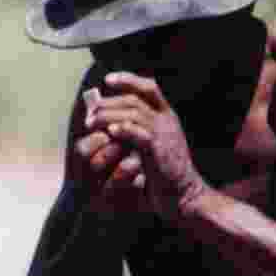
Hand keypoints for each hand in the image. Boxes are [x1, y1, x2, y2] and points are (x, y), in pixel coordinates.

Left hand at [84, 72, 207, 222]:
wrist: (185, 196)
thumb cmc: (167, 175)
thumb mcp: (157, 147)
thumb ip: (142, 132)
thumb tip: (115, 123)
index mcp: (167, 117)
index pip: (149, 88)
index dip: (128, 80)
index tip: (108, 81)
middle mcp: (167, 121)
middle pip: (135, 99)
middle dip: (109, 102)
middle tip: (91, 112)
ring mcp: (164, 134)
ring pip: (134, 113)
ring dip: (109, 116)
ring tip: (92, 123)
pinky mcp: (158, 150)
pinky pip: (139, 133)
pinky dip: (123, 129)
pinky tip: (110, 131)